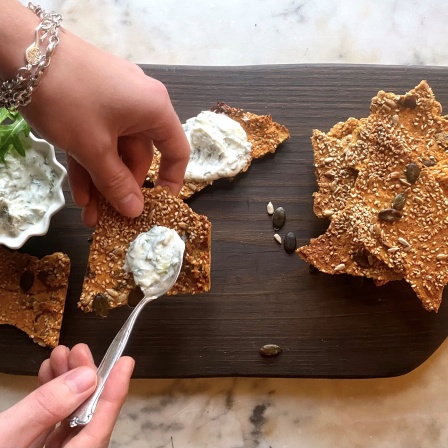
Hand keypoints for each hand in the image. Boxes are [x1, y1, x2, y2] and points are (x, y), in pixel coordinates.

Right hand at [0, 344, 133, 447]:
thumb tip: (86, 378)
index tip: (125, 363)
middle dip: (85, 381)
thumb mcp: (3, 437)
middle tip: (78, 350)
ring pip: (67, 418)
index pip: (97, 431)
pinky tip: (48, 374)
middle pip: (84, 421)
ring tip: (61, 354)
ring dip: (67, 384)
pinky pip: (49, 423)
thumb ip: (44, 409)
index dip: (115, 395)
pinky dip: (50, 396)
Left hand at [20, 27, 189, 225]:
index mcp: (154, 110)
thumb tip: (135, 211)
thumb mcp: (93, 148)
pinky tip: (80, 195)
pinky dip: (89, 164)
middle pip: (139, 156)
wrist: (19, 50)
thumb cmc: (69, 98)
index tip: (158, 206)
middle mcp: (139, 105)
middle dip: (122, 189)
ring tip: (91, 215)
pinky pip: (97, 139)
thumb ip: (116, 183)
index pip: (175, 151)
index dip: (170, 182)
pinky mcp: (91, 102)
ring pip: (115, 151)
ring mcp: (114, 103)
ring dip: (102, 183)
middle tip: (112, 217)